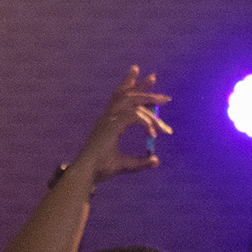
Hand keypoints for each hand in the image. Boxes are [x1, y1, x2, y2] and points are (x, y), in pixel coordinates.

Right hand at [69, 67, 169, 183]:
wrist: (86, 174)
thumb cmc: (100, 170)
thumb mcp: (125, 165)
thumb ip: (140, 162)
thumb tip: (156, 160)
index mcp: (107, 122)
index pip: (119, 99)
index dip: (129, 86)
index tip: (144, 80)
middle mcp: (107, 117)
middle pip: (125, 94)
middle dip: (140, 85)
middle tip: (153, 77)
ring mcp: (108, 119)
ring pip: (133, 102)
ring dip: (149, 99)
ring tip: (165, 100)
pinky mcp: (112, 125)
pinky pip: (135, 117)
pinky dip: (146, 123)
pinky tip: (153, 134)